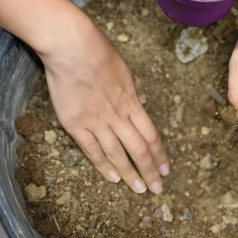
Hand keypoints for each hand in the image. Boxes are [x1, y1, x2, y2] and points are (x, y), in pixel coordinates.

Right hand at [40, 18, 168, 194]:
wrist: (72, 47)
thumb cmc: (98, 53)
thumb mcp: (124, 72)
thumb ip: (131, 93)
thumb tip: (139, 103)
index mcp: (132, 102)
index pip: (151, 135)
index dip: (159, 154)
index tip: (166, 169)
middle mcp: (118, 115)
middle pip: (139, 149)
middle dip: (150, 171)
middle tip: (157, 189)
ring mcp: (96, 121)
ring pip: (117, 154)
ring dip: (130, 173)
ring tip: (139, 189)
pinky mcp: (75, 124)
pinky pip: (92, 150)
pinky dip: (103, 165)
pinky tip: (112, 178)